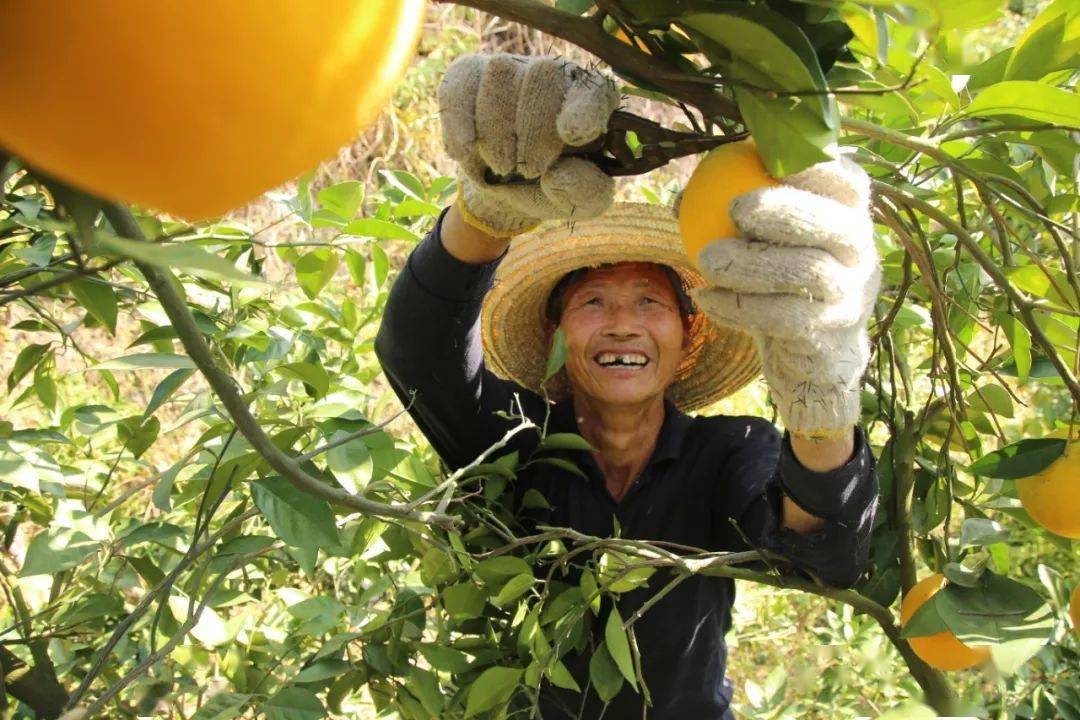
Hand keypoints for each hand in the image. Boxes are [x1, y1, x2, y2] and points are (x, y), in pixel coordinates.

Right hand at [438, 53, 618, 237]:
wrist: (506, 186)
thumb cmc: (553, 185)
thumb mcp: (578, 200)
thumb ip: (583, 191)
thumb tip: (558, 175)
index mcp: (593, 101)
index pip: (596, 90)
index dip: (584, 108)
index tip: (572, 134)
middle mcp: (555, 73)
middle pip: (544, 76)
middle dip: (531, 130)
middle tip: (527, 171)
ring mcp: (512, 68)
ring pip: (500, 74)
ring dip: (496, 131)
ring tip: (502, 166)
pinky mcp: (471, 74)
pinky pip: (460, 85)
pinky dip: (460, 124)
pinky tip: (464, 154)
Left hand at [692, 157, 880, 437]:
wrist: (817, 351)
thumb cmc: (782, 276)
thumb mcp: (767, 240)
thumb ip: (734, 215)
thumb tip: (680, 200)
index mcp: (849, 213)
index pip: (845, 181)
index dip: (813, 166)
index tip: (765, 157)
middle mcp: (859, 249)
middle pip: (831, 223)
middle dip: (783, 210)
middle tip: (735, 207)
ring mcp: (850, 292)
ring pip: (806, 272)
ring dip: (751, 263)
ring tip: (706, 258)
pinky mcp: (829, 331)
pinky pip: (782, 318)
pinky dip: (738, 307)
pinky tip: (705, 298)